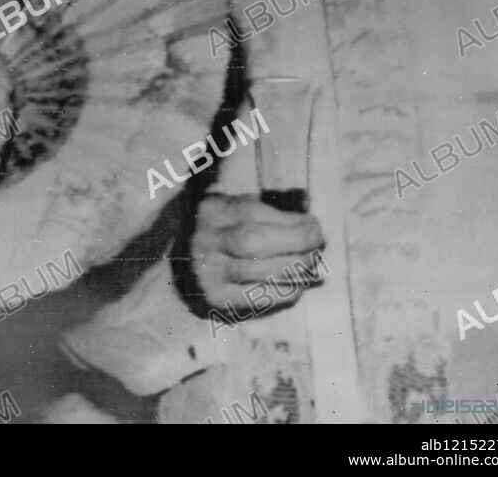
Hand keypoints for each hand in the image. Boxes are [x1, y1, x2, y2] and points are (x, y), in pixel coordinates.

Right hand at [189, 193, 325, 317]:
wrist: (178, 267)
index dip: (290, 220)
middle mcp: (206, 239)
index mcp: (212, 210)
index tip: (313, 225)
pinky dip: (284, 291)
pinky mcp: (216, 297)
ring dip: (297, 268)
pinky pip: (257, 297)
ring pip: (259, 271)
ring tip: (313, 264)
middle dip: (296, 243)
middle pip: (254, 241)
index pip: (253, 211)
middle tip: (318, 245)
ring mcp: (209, 271)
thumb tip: (307, 200)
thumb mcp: (233, 208)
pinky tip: (298, 285)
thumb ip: (266, 201)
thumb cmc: (219, 232)